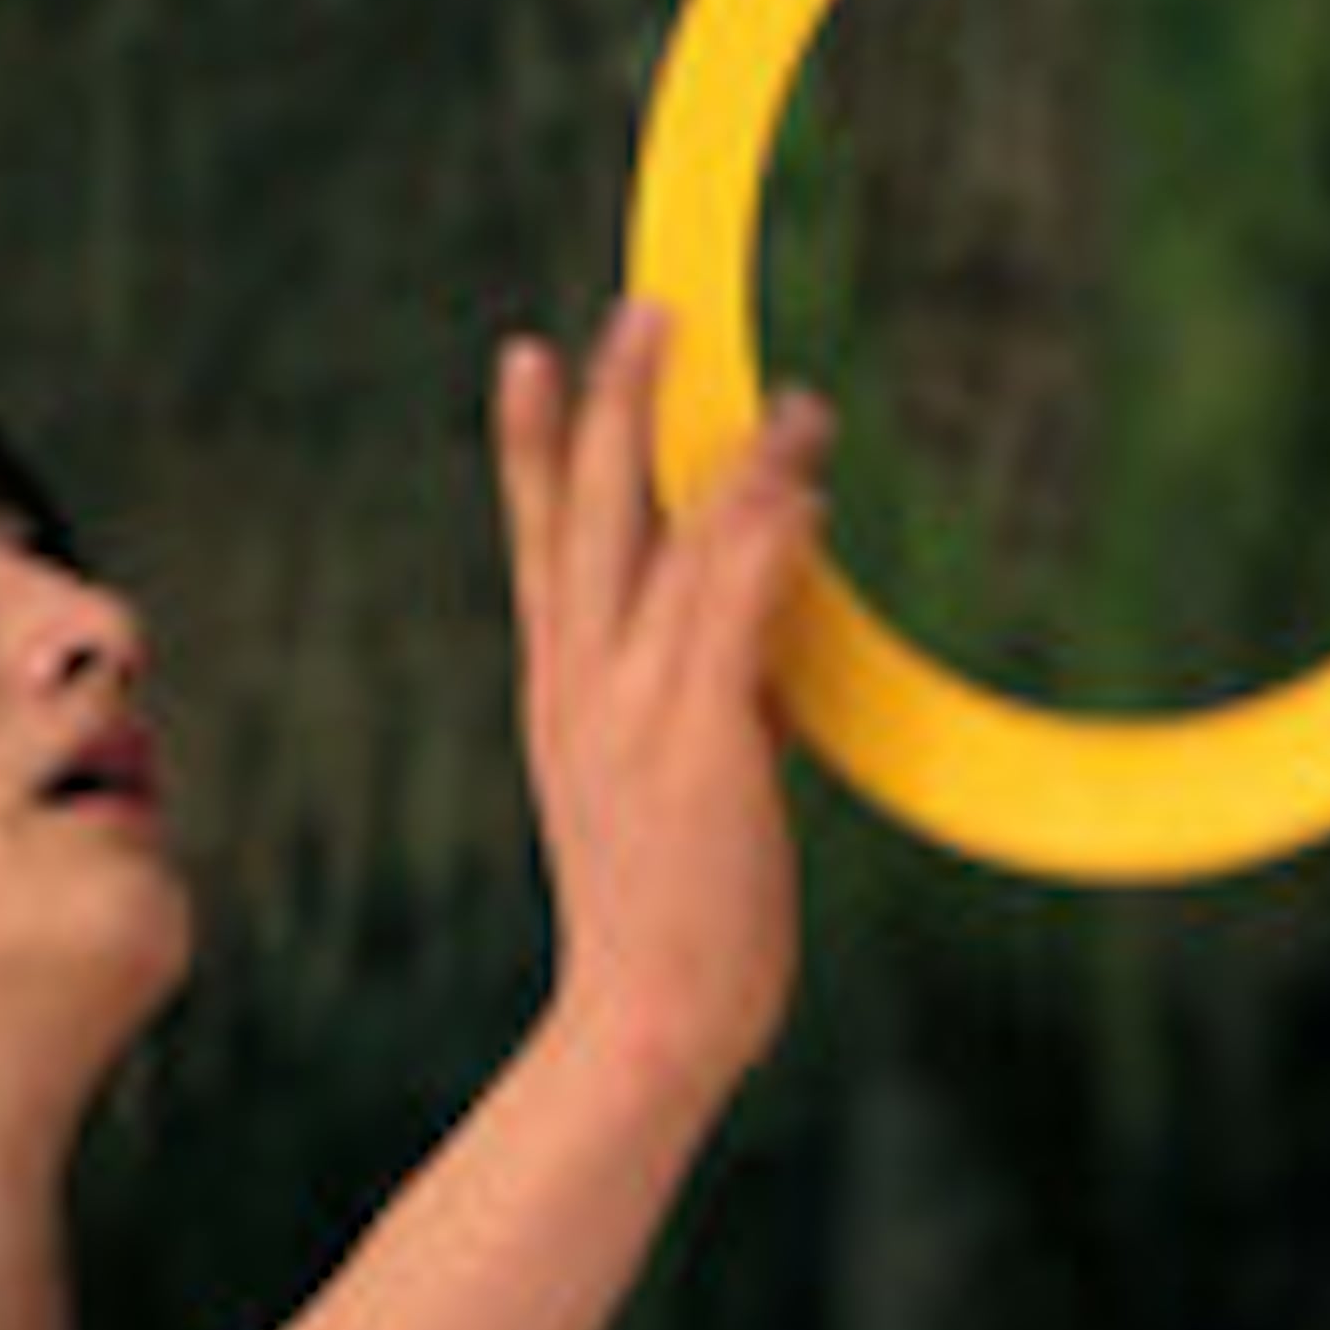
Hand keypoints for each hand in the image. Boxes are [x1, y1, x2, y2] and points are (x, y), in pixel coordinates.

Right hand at [493, 298, 831, 1110]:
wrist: (647, 1020)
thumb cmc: (670, 918)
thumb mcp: (664, 788)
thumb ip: (698, 709)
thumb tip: (752, 660)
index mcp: (562, 693)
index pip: (542, 543)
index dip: (531, 445)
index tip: (525, 351)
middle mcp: (583, 686)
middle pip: (590, 513)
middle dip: (613, 404)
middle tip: (643, 309)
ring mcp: (633, 711)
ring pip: (676, 548)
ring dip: (736, 461)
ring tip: (796, 397)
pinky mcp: (698, 743)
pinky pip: (732, 614)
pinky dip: (767, 544)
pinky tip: (804, 492)